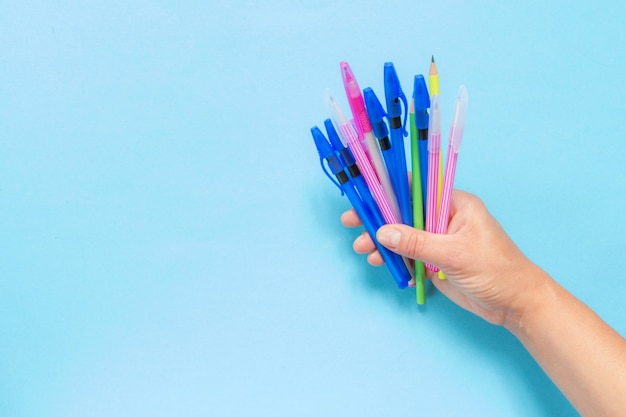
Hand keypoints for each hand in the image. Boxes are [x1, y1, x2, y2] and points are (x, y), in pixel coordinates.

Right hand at [341, 190, 544, 325]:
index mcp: (455, 204)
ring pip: (403, 235)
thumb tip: (384, 232)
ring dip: (383, 243)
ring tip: (365, 251)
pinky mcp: (435, 262)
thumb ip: (418, 242)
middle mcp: (444, 218)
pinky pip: (409, 256)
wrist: (515, 304)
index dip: (389, 190)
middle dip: (379, 220)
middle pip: (404, 213)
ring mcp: (439, 241)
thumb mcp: (455, 254)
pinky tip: (384, 265)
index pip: (416, 189)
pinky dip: (395, 260)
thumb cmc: (496, 270)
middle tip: (353, 225)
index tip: (365, 196)